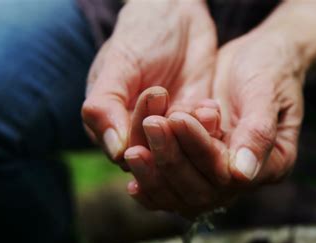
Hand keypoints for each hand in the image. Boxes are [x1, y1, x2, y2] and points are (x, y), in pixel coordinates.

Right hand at [81, 0, 216, 163]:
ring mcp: (172, 129)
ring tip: (197, 106)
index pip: (127, 150)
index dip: (140, 135)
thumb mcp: (119, 65)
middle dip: (167, 131)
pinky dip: (209, 124)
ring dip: (192, 132)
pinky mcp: (197, 121)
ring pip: (184, 149)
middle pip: (157, 154)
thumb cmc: (139, 36)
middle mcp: (142, 134)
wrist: (176, 15)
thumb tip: (115, 150)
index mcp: (113, 126)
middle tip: (169, 95)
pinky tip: (209, 105)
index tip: (154, 101)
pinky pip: (206, 134)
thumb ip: (106, 105)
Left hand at [123, 20, 306, 217]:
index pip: (228, 171)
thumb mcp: (266, 92)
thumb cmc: (269, 69)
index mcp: (273, 164)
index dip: (200, 148)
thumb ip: (258, 131)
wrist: (259, 59)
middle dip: (172, 160)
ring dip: (156, 175)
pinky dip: (153, 184)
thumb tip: (242, 174)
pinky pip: (174, 189)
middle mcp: (246, 178)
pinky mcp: (201, 169)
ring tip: (134, 151)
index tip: (176, 119)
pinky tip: (132, 173)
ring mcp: (222, 177)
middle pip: (203, 191)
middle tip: (151, 126)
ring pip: (184, 195)